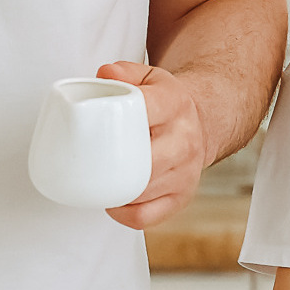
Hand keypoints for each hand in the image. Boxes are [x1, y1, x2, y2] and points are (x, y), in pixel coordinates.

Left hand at [94, 62, 212, 228]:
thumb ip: (124, 72)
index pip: (148, 109)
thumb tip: (104, 75)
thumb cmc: (165, 103)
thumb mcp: (148, 78)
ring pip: (141, 191)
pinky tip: (115, 200)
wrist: (202, 122)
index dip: (119, 118)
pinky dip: (123, 213)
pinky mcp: (182, 197)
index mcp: (176, 104)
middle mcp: (185, 139)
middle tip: (88, 160)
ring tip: (98, 179)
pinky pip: (145, 216)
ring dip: (114, 190)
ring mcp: (186, 172)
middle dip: (112, 162)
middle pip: (145, 160)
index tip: (97, 124)